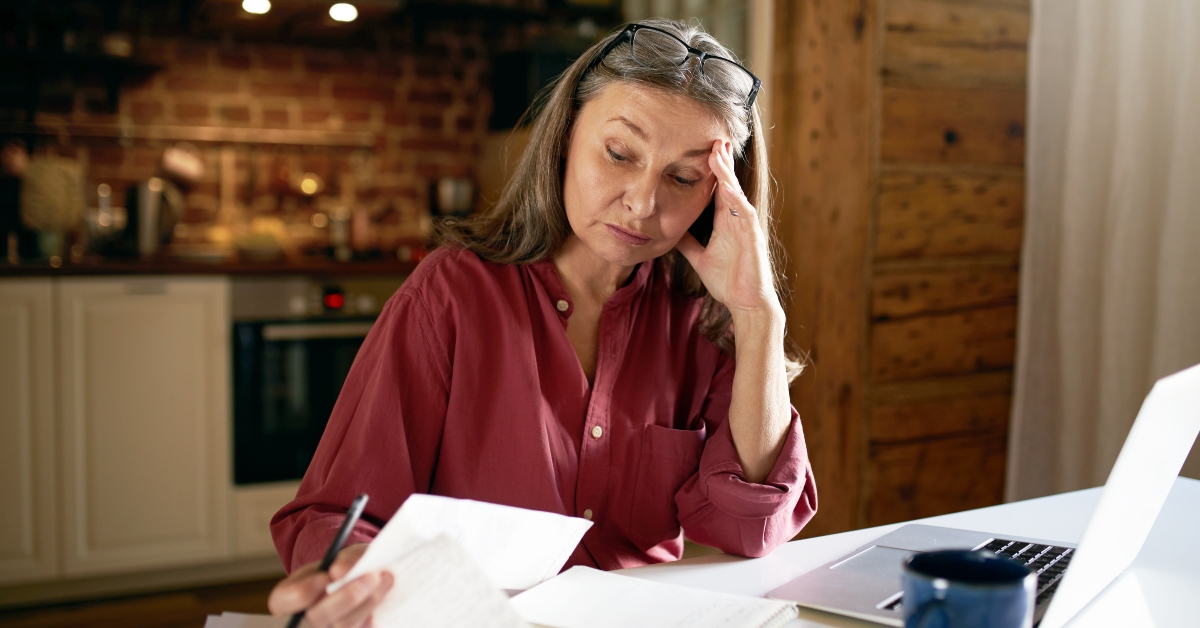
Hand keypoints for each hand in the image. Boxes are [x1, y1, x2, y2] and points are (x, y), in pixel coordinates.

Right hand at [268, 543, 393, 627]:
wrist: (357, 577)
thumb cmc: (342, 566)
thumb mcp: (340, 555)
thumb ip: (343, 561)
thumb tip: (342, 571)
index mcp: (288, 597)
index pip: (283, 601)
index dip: (303, 592)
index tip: (326, 575)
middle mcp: (304, 619)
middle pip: (318, 618)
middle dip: (347, 597)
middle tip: (371, 577)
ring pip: (344, 625)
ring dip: (369, 601)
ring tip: (385, 578)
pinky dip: (373, 613)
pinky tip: (382, 594)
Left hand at [675, 140, 779, 317]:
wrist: (745, 301)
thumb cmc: (728, 280)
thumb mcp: (699, 257)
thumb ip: (687, 242)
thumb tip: (669, 232)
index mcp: (725, 220)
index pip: (716, 187)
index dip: (709, 169)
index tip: (699, 148)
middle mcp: (736, 217)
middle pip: (726, 182)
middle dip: (720, 160)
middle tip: (712, 136)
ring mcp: (746, 223)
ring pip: (735, 190)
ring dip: (726, 171)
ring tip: (717, 151)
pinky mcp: (752, 234)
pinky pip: (743, 210)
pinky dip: (735, 196)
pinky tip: (727, 184)